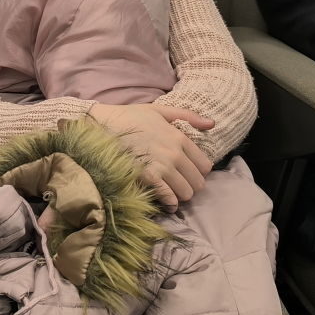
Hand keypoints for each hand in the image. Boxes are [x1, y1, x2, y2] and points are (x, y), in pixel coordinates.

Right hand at [88, 104, 215, 209]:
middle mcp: (175, 154)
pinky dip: (170, 204)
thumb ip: (188, 116)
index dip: (198, 172)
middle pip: (197, 182)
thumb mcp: (160, 111)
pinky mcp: (148, 178)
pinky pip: (169, 198)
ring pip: (186, 193)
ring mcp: (162, 167)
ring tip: (172, 193)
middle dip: (190, 185)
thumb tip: (212, 124)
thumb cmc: (130, 117)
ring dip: (180, 195)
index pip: (205, 165)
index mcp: (180, 138)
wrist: (102, 125)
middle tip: (179, 185)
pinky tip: (166, 204)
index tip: (189, 173)